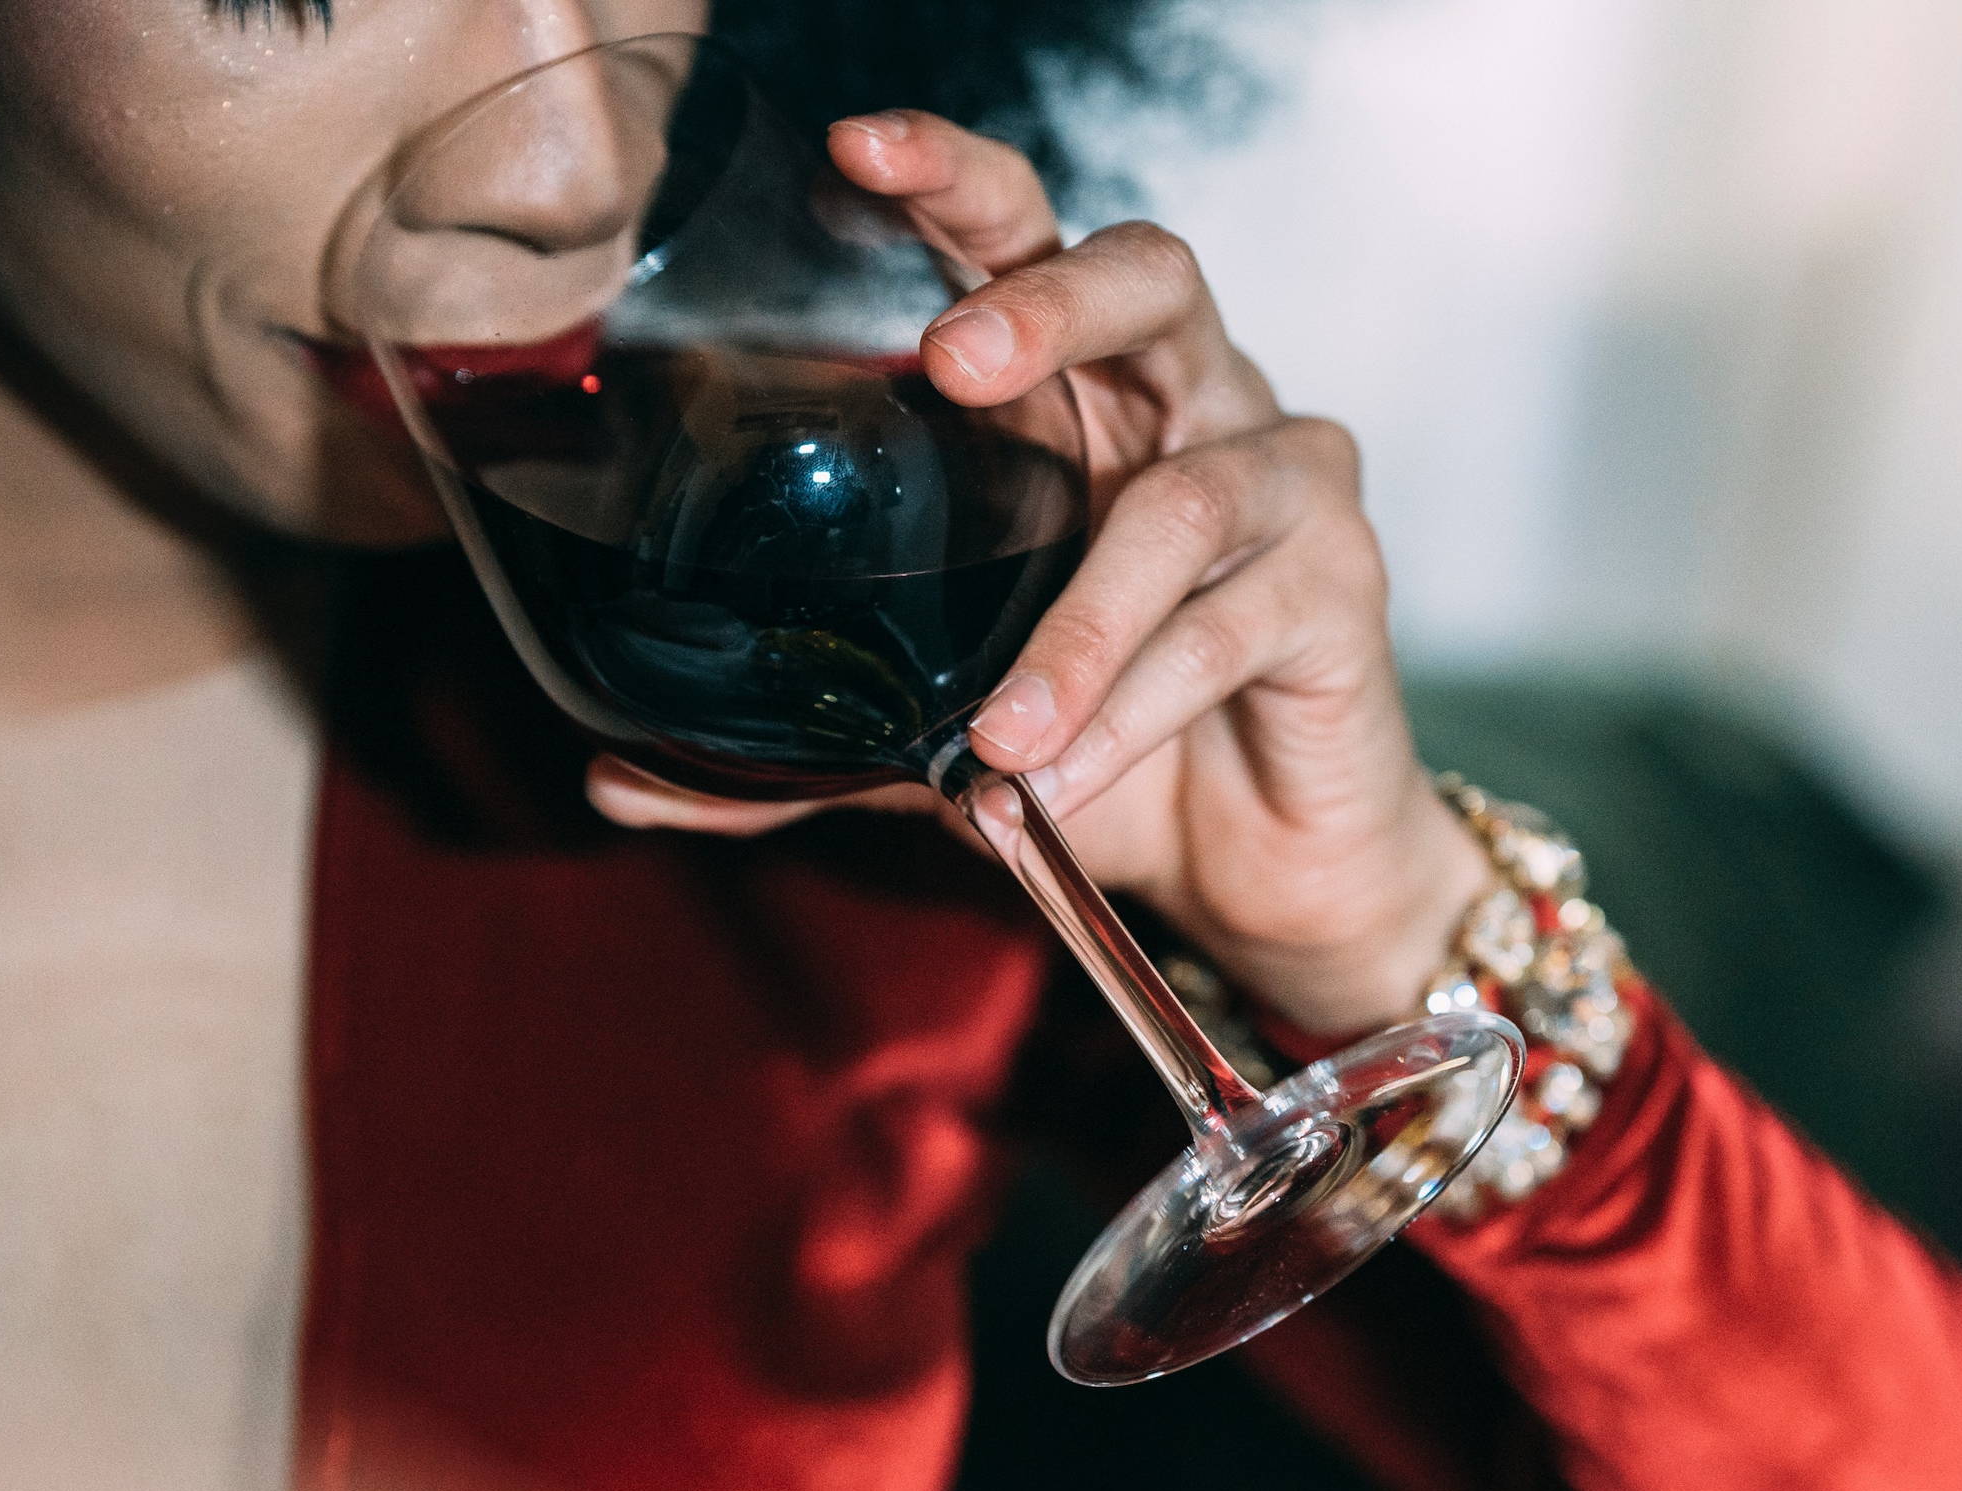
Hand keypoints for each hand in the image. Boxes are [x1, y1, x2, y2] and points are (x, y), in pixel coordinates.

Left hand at [586, 111, 1488, 1037]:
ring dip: (1082, 621)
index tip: (853, 151)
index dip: (953, 180)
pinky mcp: (1345, 589)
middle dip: (1051, 300)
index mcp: (1087, 396)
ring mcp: (1287, 484)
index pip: (1026, 237)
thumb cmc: (1109, 753)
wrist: (1260, 868)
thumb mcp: (936, 742)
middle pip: (1153, 274)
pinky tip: (1062, 780)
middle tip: (956, 361)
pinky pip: (1231, 628)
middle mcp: (1194, 404)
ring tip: (998, 734)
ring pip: (1190, 498)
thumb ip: (807, 746)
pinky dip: (1136, 709)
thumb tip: (616, 784)